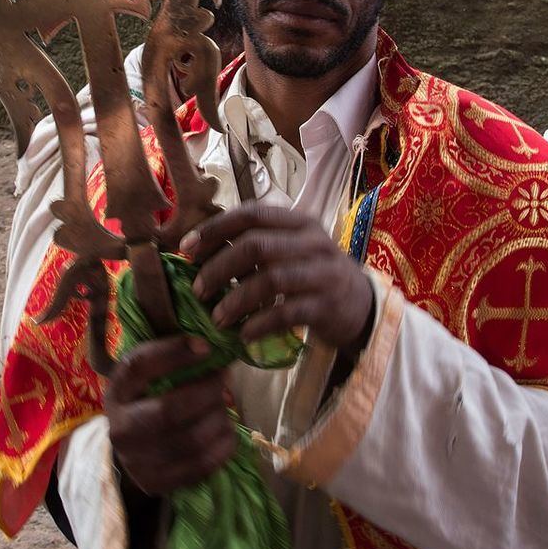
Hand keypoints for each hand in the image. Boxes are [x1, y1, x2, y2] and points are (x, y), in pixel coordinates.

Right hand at [105, 335, 236, 496]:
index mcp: (117, 391)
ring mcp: (137, 460)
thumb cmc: (146, 398)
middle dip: (206, 391)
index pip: (139, 366)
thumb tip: (210, 346)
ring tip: (224, 405)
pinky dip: (223, 444)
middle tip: (223, 378)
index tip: (207, 347)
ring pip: (191, 440)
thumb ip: (169, 357)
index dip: (175, 354)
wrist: (130, 447)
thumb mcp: (146, 374)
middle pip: (169, 410)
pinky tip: (226, 430)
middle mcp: (121, 428)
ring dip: (219, 417)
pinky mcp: (157, 483)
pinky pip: (202, 465)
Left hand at [181, 201, 374, 356]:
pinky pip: (285, 313)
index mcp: (298, 222)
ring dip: (235, 301)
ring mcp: (322, 273)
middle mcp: (313, 242)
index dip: (215, 228)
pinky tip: (242, 335)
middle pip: (256, 246)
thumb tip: (199, 252)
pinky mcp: (326, 306)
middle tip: (197, 290)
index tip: (187, 248)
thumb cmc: (312, 273)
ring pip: (270, 280)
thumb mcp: (290, 249)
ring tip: (215, 319)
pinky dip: (258, 324)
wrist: (360, 305)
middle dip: (219, 268)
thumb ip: (255, 245)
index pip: (251, 214)